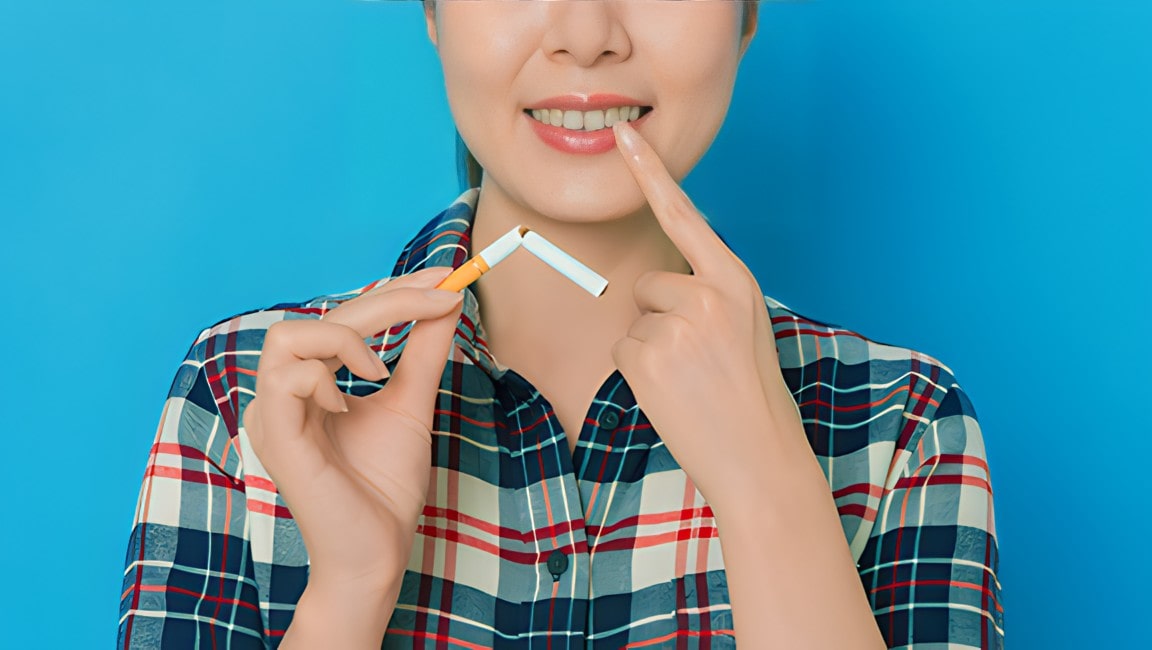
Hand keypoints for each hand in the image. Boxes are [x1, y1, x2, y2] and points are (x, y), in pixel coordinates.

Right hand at [242, 267, 463, 592]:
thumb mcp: (412, 404)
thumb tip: (447, 301)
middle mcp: (283, 394)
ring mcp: (273, 415)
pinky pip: (285, 378)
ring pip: (287, 335)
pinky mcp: (277, 439)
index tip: (443, 278)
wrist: (377, 552)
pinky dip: (324, 376)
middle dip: (386, 300)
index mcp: (309, 384)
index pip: (341, 316)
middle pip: (320, 316)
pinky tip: (349, 403)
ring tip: (379, 370)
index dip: (391, 290)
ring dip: (345, 338)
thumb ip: (423, 352)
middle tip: (440, 297)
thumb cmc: (385, 487)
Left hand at [610, 122, 808, 506]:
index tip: (625, 135)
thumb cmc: (750, 393)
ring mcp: (677, 324)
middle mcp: (708, 293)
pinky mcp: (648, 356)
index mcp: (735, 280)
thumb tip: (659, 283)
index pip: (685, 215)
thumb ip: (708, 292)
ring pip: (634, 319)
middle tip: (697, 361)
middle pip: (649, 283)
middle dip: (660, 318)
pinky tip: (673, 393)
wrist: (759, 457)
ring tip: (690, 380)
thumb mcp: (743, 325)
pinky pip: (623, 349)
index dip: (651, 172)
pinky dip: (638, 373)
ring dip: (651, 349)